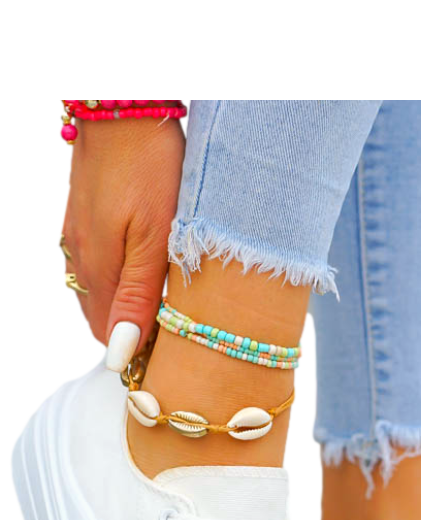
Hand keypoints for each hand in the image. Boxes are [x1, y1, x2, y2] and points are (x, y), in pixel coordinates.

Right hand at [60, 114, 184, 370]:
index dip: (138, 346)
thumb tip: (119, 353)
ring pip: (101, 286)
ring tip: (169, 281)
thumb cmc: (150, 166)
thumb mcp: (153, 239)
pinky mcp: (83, 211)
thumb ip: (137, 297)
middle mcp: (77, 255)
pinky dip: (124, 268)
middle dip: (135, 324)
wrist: (123, 98)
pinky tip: (149, 252)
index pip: (105, 335)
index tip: (172, 339)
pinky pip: (100, 257)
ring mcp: (76, 231)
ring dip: (131, 295)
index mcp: (95, 269)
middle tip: (177, 312)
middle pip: (102, 314)